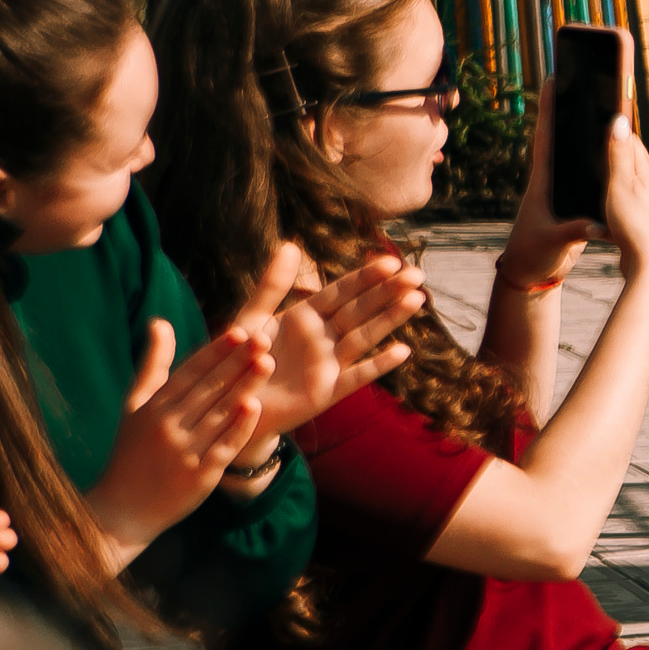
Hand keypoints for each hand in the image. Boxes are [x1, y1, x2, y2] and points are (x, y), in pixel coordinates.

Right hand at [84, 318, 270, 554]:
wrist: (121, 511)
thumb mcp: (134, 406)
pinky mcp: (199, 476)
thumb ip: (153, 365)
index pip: (189, 373)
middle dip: (236, 362)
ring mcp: (183, 452)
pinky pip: (224, 447)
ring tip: (267, 363)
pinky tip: (255, 406)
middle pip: (208, 389)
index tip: (240, 331)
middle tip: (263, 339)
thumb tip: (160, 322)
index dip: (215, 351)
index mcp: (153, 407)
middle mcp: (167, 427)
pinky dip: (239, 427)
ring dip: (244, 386)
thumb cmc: (131, 451)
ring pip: (219, 413)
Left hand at [228, 242, 425, 440]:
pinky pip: (357, 377)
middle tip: (417, 275)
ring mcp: (329, 364)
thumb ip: (272, 285)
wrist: (231, 405)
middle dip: (389, 292)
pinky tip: (401, 351)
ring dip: (391, 319)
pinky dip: (378, 365)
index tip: (391, 262)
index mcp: (307, 315)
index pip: (343, 291)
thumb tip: (290, 245)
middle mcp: (324, 337)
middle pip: (361, 309)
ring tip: (416, 299)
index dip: (366, 277)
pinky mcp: (328, 391)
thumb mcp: (251, 318)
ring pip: (364, 337)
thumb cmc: (239, 361)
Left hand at [498, 78, 592, 291]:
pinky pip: (589, 172)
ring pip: (578, 152)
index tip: (553, 78)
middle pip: (564, 136)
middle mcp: (553, 178)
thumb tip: (595, 226)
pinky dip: (601, 157)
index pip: (545, 137)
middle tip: (586, 77)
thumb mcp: (552, 241)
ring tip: (607, 101)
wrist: (531, 273)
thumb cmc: (533, 254)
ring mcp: (564, 188)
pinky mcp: (575, 200)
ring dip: (590, 129)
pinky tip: (618, 145)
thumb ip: (573, 231)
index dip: (548, 109)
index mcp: (543, 181)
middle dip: (574, 107)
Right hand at [598, 118, 648, 282]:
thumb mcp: (621, 185)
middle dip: (610, 153)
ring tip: (590, 177)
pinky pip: (622, 207)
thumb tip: (620, 119)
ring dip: (609, 180)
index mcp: (646, 172)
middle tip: (588, 146)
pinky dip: (611, 203)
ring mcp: (647, 205)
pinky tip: (598, 210)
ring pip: (624, 186)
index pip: (631, 140)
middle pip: (629, 162)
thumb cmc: (635, 223)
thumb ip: (619, 155)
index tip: (596, 120)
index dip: (614, 129)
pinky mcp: (640, 224)